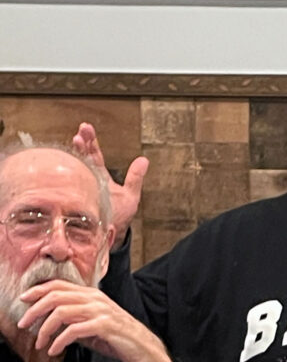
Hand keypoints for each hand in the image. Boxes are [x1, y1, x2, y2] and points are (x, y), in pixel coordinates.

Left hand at [17, 280, 175, 361]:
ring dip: (45, 329)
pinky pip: (73, 331)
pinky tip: (55, 350)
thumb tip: (51, 325)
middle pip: (55, 296)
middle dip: (34, 310)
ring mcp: (101, 311)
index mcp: (92, 295)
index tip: (23, 300)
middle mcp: (95, 299)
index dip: (38, 290)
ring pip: (61, 312)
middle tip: (24, 324)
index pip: (59, 285)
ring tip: (39, 342)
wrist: (145, 349)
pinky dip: (59, 341)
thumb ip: (74, 321)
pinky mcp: (104, 326)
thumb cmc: (119, 339)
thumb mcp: (93, 326)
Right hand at [73, 123, 147, 246]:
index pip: (95, 155)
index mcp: (101, 176)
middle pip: (84, 157)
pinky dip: (68, 172)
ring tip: (76, 140)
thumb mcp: (130, 196)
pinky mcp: (77, 198)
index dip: (91, 142)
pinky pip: (71, 184)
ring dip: (77, 153)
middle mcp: (89, 179)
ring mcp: (82, 187)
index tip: (86, 128)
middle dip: (83, 142)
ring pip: (77, 167)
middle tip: (81, 130)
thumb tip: (144, 160)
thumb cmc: (120, 216)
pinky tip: (66, 162)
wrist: (111, 234)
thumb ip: (135, 178)